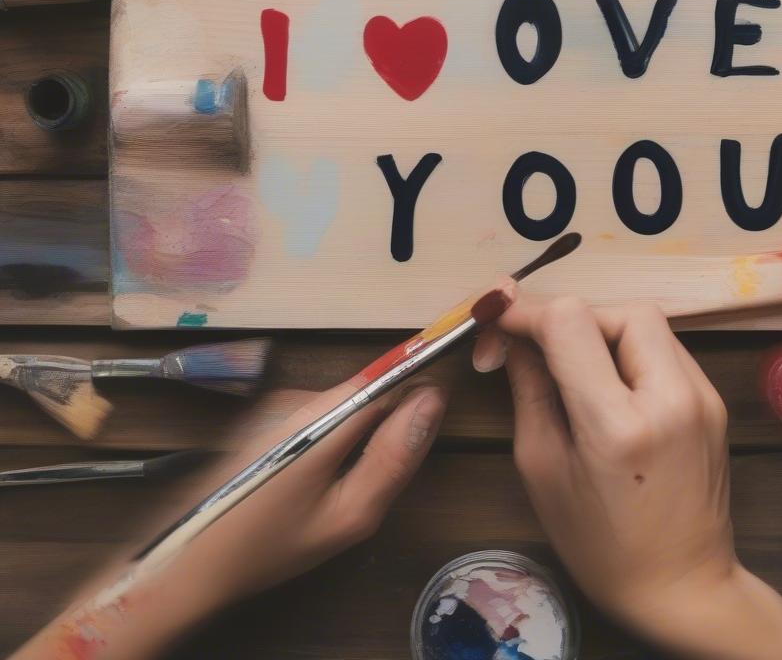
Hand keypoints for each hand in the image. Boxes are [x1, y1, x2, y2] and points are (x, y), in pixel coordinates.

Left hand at [13, 378, 447, 659]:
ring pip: (344, 407)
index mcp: (324, 413)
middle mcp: (300, 393)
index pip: (392, 375)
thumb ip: (394, 456)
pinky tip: (311, 485)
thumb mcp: (347, 517)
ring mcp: (277, 402)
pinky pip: (318, 417)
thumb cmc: (270, 545)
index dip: (422, 383)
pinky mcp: (263, 415)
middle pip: (368, 392)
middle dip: (387, 424)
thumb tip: (433, 398)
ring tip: (339, 491)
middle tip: (379, 478)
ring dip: (357, 438)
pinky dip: (331, 442)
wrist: (183, 562)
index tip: (444, 406)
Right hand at [473, 297, 781, 659]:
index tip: (499, 322)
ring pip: (646, 322)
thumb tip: (513, 335)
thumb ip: (529, 388)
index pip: (571, 321)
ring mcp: (703, 396)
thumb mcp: (543, 467)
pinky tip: (609, 382)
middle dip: (572, 317)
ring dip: (602, 329)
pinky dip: (629, 349)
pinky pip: (664, 348)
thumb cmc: (600, 544)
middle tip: (539, 347)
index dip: (527, 311)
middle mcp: (671, 398)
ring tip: (573, 366)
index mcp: (619, 424)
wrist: (683, 587)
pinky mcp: (713, 399)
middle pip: (619, 309)